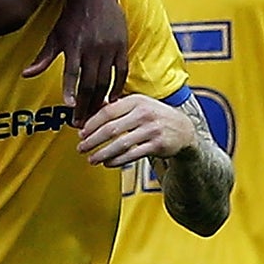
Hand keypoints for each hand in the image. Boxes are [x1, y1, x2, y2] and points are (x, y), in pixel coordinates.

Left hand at [26, 0, 127, 120]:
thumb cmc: (71, 17)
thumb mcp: (55, 36)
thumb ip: (43, 58)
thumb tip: (26, 75)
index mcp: (74, 46)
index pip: (72, 73)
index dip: (70, 91)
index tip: (69, 108)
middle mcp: (93, 48)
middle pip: (90, 83)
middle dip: (84, 105)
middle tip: (80, 124)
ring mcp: (109, 48)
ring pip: (105, 81)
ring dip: (99, 101)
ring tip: (93, 117)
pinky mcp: (122, 46)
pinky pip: (121, 72)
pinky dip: (117, 87)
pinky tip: (112, 101)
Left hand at [77, 94, 193, 167]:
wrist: (183, 129)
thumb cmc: (154, 117)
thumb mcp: (138, 106)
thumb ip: (116, 109)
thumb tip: (87, 118)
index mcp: (136, 101)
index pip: (107, 112)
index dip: (91, 124)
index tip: (81, 133)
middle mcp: (144, 113)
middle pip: (111, 129)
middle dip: (92, 140)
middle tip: (81, 148)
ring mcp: (152, 129)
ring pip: (120, 144)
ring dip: (102, 153)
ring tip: (91, 159)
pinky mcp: (158, 145)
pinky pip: (132, 155)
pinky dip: (117, 161)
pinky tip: (107, 163)